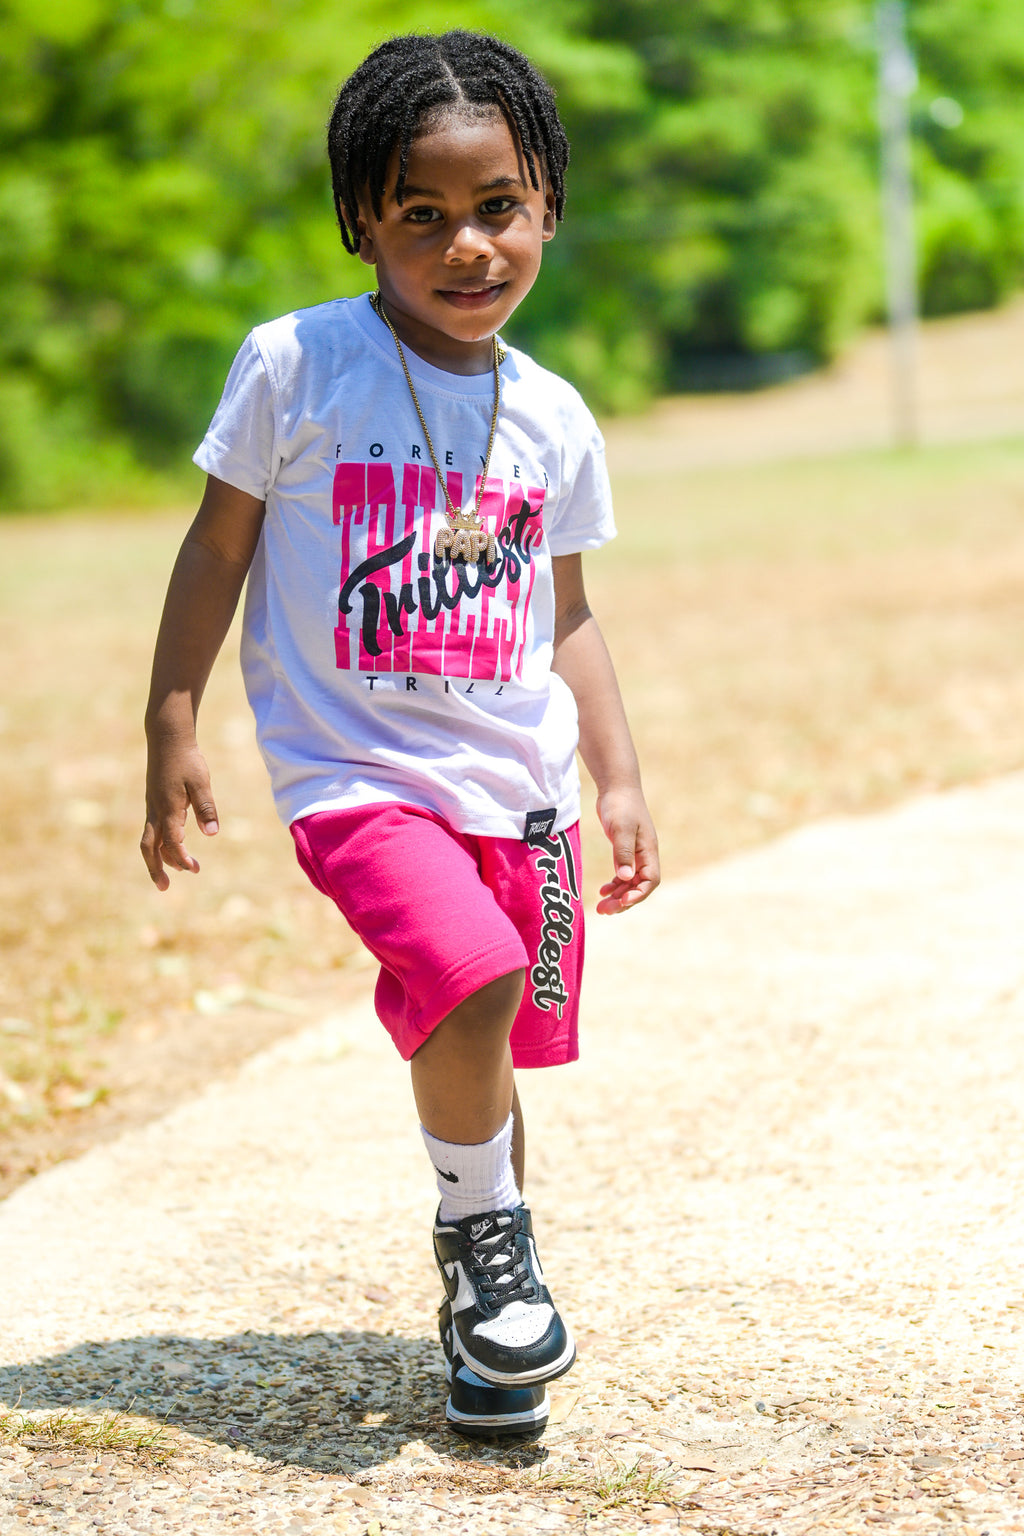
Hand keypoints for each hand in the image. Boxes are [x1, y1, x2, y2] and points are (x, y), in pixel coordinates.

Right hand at [140, 735, 219, 890]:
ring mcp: (153, 807)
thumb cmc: (187, 760)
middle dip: (155, 869)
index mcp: (168, 808)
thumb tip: (212, 833)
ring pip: (151, 839)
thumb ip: (206, 807)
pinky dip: (162, 843)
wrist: (167, 739)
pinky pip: (154, 829)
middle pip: (149, 847)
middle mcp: (156, 810)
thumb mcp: (201, 782)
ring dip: (162, 857)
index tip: (195, 869)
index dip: (182, 858)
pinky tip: (175, 847)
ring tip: (181, 870)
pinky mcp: (154, 803)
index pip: (173, 842)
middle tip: (164, 888)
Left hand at [595, 786, 659, 914]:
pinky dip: (615, 885)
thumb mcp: (620, 828)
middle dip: (624, 901)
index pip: (650, 880)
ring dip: (618, 896)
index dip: (637, 894)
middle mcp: (644, 855)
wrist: (617, 786)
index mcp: (648, 851)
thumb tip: (624, 877)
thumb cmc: (620, 805)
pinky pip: (623, 874)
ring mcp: (635, 853)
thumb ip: (623, 852)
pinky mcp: (625, 850)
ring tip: (601, 907)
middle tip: (604, 910)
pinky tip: (603, 890)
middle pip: (639, 886)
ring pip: (630, 882)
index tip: (621, 902)